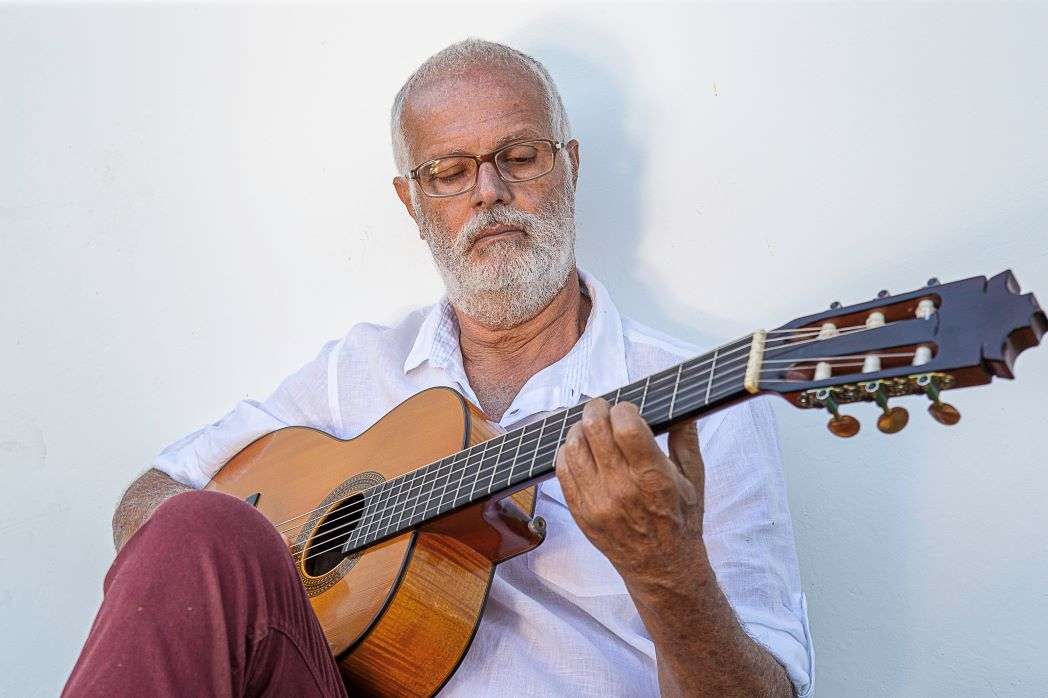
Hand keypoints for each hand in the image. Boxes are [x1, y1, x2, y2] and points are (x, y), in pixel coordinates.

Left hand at [556, 398, 705, 586]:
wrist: (663, 568)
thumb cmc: (680, 521)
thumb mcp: (694, 478)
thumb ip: (686, 437)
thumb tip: (682, 404)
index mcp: (653, 477)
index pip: (626, 426)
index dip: (624, 408)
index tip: (628, 409)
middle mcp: (622, 489)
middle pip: (594, 429)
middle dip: (598, 409)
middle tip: (604, 408)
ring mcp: (597, 502)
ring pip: (573, 446)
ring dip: (580, 428)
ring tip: (591, 428)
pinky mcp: (581, 512)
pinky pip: (562, 470)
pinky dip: (568, 452)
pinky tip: (581, 450)